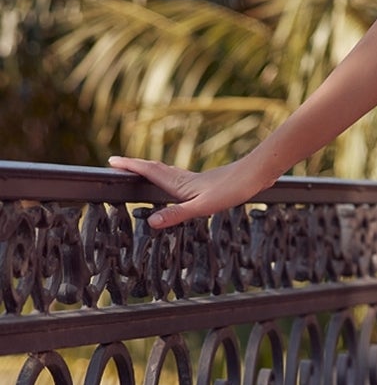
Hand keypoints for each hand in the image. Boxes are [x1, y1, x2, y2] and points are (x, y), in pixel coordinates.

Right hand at [106, 153, 271, 230]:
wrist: (256, 174)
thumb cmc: (232, 190)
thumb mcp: (203, 207)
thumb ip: (177, 214)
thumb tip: (151, 222)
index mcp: (179, 184)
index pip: (148, 172)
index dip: (130, 166)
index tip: (111, 161)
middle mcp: (184, 179)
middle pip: (154, 169)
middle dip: (135, 166)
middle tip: (118, 163)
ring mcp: (196, 180)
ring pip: (167, 172)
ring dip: (151, 169)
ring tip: (141, 170)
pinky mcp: (207, 183)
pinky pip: (180, 178)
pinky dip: (169, 177)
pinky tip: (179, 183)